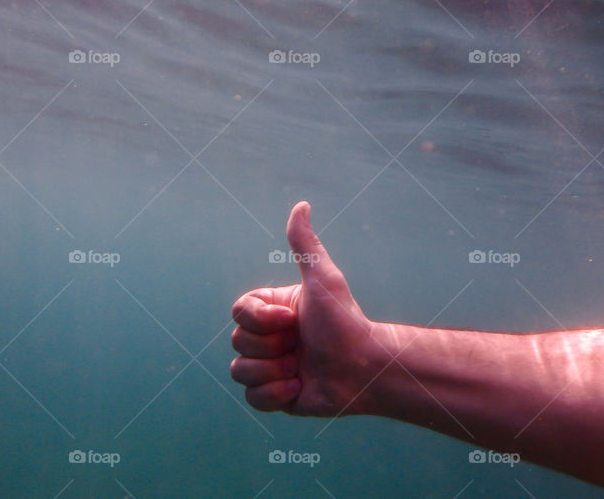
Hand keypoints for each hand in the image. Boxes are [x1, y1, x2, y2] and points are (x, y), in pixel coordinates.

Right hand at [230, 201, 386, 415]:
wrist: (365, 369)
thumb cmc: (346, 322)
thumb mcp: (323, 280)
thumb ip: (306, 246)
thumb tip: (301, 205)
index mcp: (273, 312)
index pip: (239, 313)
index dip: (261, 321)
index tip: (291, 320)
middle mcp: (268, 339)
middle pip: (238, 343)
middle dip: (271, 348)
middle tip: (301, 346)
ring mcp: (270, 367)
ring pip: (240, 372)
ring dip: (273, 372)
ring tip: (301, 369)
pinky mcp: (275, 396)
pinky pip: (252, 398)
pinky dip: (276, 395)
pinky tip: (300, 387)